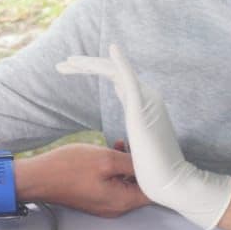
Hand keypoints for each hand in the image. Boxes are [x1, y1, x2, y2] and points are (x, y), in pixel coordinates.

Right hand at [16, 143, 149, 217]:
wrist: (37, 178)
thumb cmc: (69, 168)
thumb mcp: (106, 159)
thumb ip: (132, 164)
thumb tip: (151, 168)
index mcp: (122, 201)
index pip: (154, 192)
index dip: (159, 174)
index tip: (160, 157)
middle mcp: (116, 207)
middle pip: (141, 188)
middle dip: (142, 166)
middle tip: (136, 145)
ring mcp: (104, 204)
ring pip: (126, 184)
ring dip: (127, 165)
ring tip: (121, 145)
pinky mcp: (95, 198)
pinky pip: (113, 185)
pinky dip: (115, 170)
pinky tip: (109, 153)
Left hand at [56, 45, 230, 229]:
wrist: (170, 181)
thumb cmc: (154, 168)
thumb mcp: (136, 143)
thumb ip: (132, 129)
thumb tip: (125, 127)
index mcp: (141, 102)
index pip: (113, 78)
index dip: (91, 69)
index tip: (68, 69)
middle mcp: (145, 96)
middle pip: (111, 71)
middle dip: (85, 65)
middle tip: (60, 64)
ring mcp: (146, 99)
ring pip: (115, 71)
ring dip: (91, 64)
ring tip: (67, 62)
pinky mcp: (144, 106)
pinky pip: (131, 79)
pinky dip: (122, 63)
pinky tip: (113, 48)